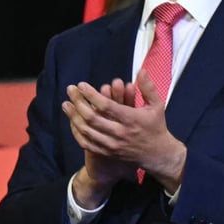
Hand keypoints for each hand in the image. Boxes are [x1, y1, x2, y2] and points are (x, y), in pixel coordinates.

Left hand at [62, 70, 185, 194]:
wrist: (156, 153)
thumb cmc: (156, 125)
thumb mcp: (157, 105)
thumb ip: (148, 88)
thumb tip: (141, 70)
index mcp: (132, 119)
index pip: (106, 106)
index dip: (92, 95)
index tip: (82, 85)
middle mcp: (120, 133)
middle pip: (92, 118)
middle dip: (78, 102)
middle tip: (70, 90)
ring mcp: (112, 144)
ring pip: (86, 131)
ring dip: (73, 116)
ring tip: (66, 104)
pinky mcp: (107, 152)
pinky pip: (86, 143)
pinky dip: (77, 132)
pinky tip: (72, 121)